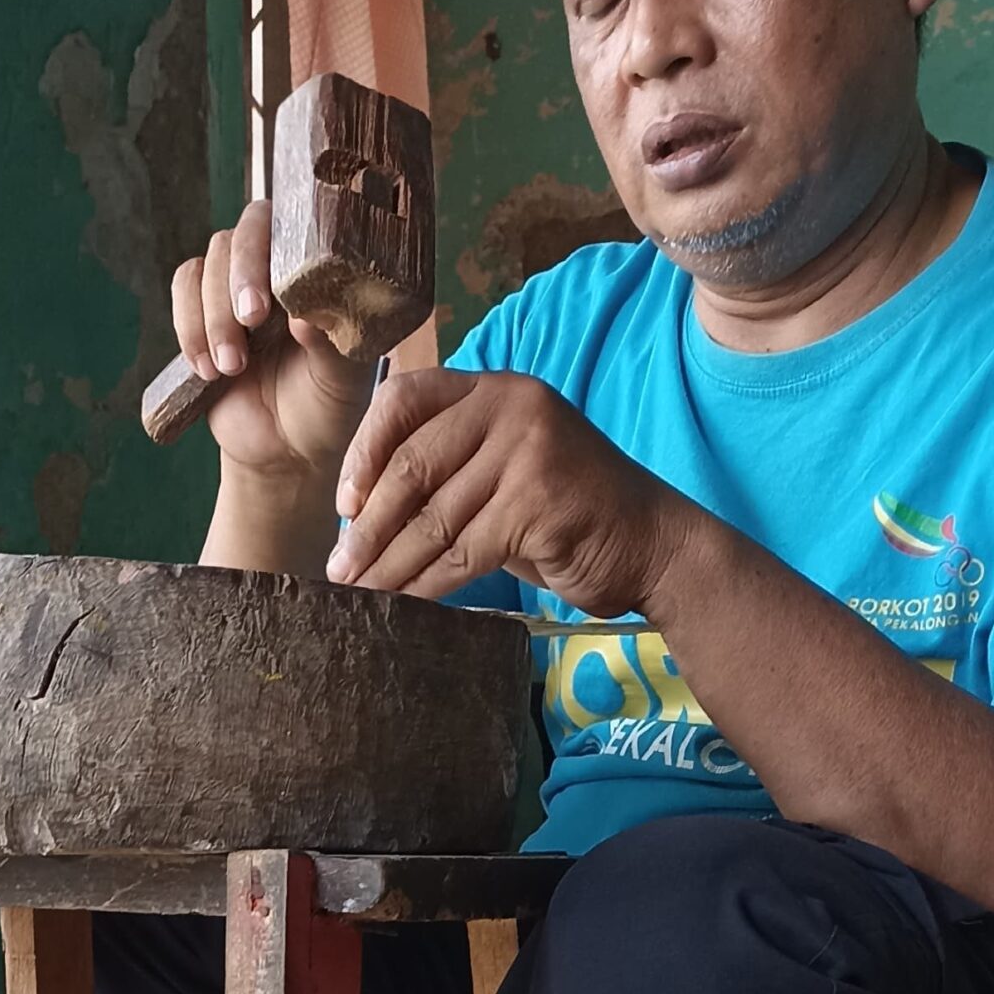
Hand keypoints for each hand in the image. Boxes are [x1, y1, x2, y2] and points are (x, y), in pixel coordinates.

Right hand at [169, 199, 375, 480]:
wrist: (285, 451)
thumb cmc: (326, 408)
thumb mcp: (341, 382)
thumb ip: (330, 346)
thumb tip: (304, 315)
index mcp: (318, 274)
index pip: (292, 225)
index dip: (274, 248)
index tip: (272, 298)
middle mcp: (276, 270)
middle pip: (240, 236)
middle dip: (237, 279)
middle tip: (249, 323)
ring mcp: (235, 288)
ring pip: (205, 266)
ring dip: (211, 316)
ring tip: (231, 368)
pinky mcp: (202, 311)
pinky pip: (182, 292)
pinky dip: (188, 327)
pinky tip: (206, 369)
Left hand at [325, 369, 700, 610]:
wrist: (653, 545)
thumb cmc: (567, 513)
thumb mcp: (503, 471)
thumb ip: (445, 471)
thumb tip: (357, 516)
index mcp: (494, 388)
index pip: (405, 398)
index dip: (364, 450)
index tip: (344, 505)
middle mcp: (511, 406)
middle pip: (411, 463)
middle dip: (368, 526)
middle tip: (340, 570)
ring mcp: (529, 450)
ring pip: (434, 516)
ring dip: (390, 563)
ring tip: (362, 594)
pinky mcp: (540, 502)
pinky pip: (463, 552)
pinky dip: (428, 584)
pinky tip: (407, 604)